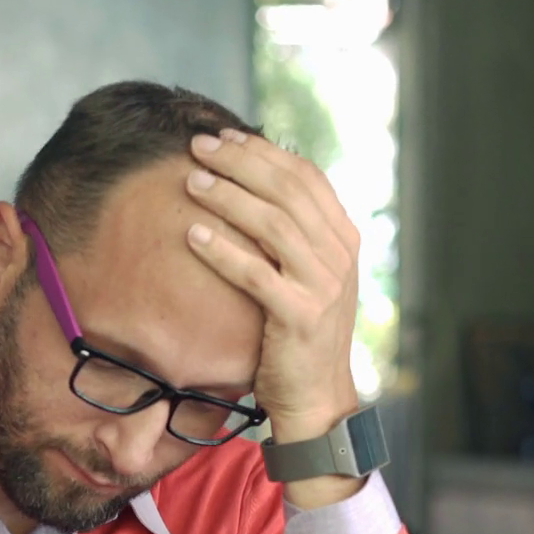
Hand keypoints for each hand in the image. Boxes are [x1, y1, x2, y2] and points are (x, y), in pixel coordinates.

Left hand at [182, 129, 360, 446]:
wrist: (317, 396)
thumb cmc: (298, 333)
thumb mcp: (306, 276)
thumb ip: (292, 235)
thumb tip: (253, 186)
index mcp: (343, 237)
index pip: (304, 177)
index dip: (263, 153)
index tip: (225, 136)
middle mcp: (339, 255)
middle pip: (287, 191)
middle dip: (240, 163)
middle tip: (198, 147)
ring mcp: (323, 284)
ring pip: (273, 224)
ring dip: (228, 197)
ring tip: (191, 181)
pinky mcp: (299, 315)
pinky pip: (255, 273)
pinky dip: (222, 250)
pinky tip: (192, 234)